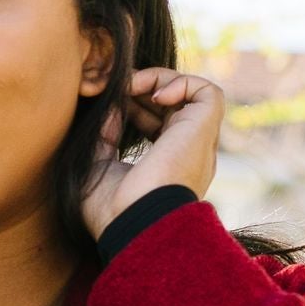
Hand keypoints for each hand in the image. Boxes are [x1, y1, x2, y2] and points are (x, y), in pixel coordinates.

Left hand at [80, 69, 223, 242]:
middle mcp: (187, 155)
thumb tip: (111, 104)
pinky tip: (154, 95)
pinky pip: (208, 93)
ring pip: (193, 95)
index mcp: (167, 169)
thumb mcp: (97, 166)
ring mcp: (198, 143)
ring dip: (161, 80)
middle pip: (174, 108)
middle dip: (144, 90)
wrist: (134, 225)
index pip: (158, 127)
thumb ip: (104, 134)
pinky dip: (181, 82)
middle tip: (118, 88)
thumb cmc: (112, 210)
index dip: (135, 108)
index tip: (111, 104)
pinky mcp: (204, 131)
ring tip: (132, 85)